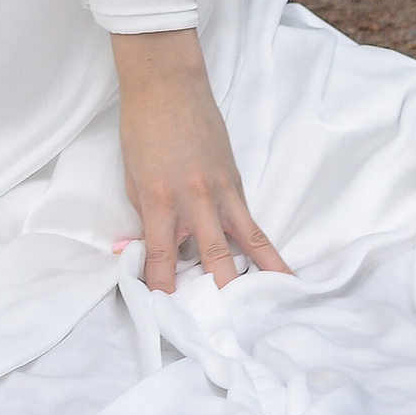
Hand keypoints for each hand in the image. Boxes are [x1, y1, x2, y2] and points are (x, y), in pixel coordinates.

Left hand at [112, 30, 288, 293]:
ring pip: (247, 245)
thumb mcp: (133, 179)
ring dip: (259, 280)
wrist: (167, 84)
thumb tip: (142, 256)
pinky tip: (282, 275)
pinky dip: (268, 252)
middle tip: (228, 330)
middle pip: (211, 259)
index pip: (159, 258)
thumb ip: (144, 220)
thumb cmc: (142, 129)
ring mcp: (221, 192)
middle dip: (219, 297)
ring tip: (274, 310)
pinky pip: (253, 225)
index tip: (166, 316)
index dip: (162, 290)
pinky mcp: (237, 184)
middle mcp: (194, 200)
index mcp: (159, 200)